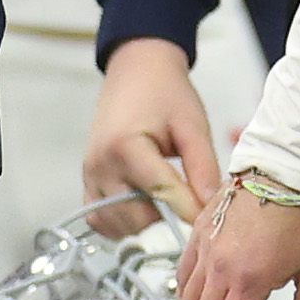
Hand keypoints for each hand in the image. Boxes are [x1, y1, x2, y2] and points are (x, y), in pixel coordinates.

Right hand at [86, 38, 224, 232]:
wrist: (136, 73)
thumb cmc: (166, 94)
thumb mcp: (193, 126)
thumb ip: (203, 168)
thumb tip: (212, 207)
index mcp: (126, 145)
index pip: (161, 192)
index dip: (189, 211)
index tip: (210, 221)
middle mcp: (101, 165)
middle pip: (136, 217)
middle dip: (167, 221)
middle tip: (190, 211)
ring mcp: (90, 176)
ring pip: (118, 225)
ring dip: (146, 226)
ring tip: (169, 208)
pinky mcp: (87, 182)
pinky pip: (101, 219)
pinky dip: (122, 224)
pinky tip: (145, 210)